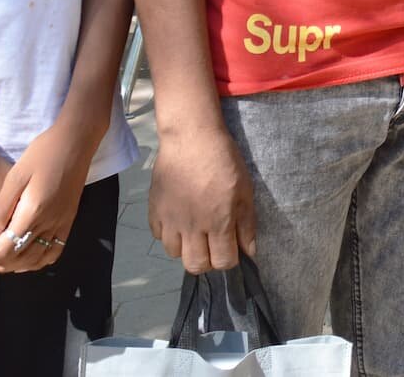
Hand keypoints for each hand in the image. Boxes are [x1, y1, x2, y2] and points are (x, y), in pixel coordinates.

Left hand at [0, 119, 92, 273]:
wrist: (76, 141)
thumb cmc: (42, 153)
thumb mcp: (15, 177)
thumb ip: (0, 211)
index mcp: (33, 212)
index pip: (3, 250)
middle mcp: (50, 223)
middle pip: (19, 259)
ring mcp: (62, 223)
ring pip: (38, 260)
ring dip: (15, 265)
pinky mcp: (69, 220)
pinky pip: (54, 251)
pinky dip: (38, 260)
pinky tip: (26, 253)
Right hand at [148, 125, 256, 273]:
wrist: (191, 137)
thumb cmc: (225, 161)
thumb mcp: (245, 190)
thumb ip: (246, 224)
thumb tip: (249, 252)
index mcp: (218, 222)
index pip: (222, 262)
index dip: (229, 260)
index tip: (231, 249)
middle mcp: (191, 227)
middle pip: (195, 265)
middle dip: (207, 261)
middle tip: (212, 245)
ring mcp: (170, 220)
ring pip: (174, 253)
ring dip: (186, 248)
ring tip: (194, 232)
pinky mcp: (154, 210)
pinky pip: (158, 236)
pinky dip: (169, 233)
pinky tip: (179, 219)